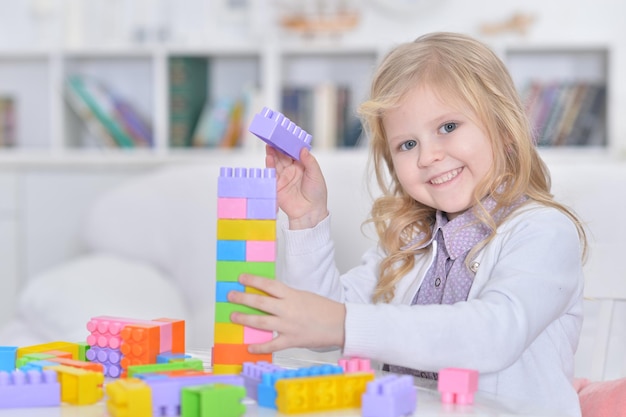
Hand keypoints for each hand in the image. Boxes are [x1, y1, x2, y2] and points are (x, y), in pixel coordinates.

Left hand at [228, 274, 345, 353]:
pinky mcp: (291, 340)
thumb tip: (268, 297)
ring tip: (233, 316)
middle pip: (260, 302)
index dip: (253, 280)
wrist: (340, 324)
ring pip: (261, 322)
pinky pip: (272, 345)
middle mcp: (288, 309)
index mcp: (292, 295)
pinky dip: (259, 347)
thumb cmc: (324, 309)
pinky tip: (249, 347)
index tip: (241, 278)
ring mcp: (288, 326)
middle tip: (231, 296)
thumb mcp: (304, 296)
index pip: (269, 285)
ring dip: (245, 318)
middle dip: (243, 298)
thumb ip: (286, 297)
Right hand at [265, 145, 328, 229]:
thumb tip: (302, 149)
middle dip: (278, 146)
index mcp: (302, 166)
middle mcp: (292, 170)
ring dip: (272, 153)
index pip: (294, 152)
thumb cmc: (317, 195)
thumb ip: (309, 161)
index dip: (289, 144)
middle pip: (283, 155)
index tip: (285, 136)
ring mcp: (284, 177)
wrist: (310, 213)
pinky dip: (270, 165)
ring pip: (276, 162)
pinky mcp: (277, 185)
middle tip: (274, 137)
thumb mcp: (316, 175)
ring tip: (269, 144)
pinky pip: (272, 173)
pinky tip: (269, 157)